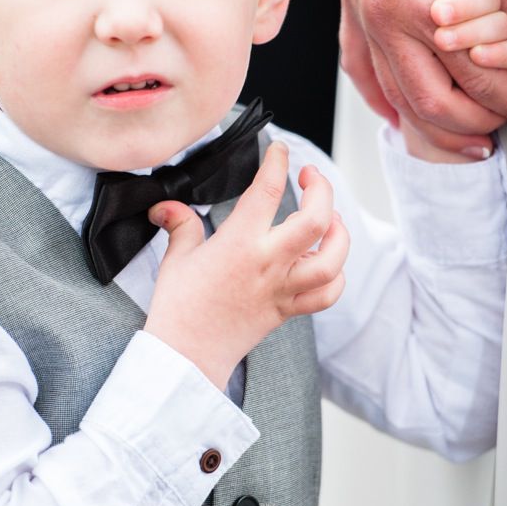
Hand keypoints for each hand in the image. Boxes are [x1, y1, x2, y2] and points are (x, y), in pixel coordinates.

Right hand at [141, 142, 350, 389]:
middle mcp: (267, 263)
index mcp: (238, 244)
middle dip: (322, 189)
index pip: (267, 191)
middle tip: (311, 176)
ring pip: (332, 259)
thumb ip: (180, 225)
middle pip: (316, 219)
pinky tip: (328, 262)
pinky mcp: (289, 309)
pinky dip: (336, 276)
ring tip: (331, 219)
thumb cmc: (178, 308)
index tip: (281, 150)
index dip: (278, 162)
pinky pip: (327, 294)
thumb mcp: (175, 258)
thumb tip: (167, 207)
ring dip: (339, 234)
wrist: (186, 355)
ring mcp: (283, 288)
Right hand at [335, 0, 506, 158]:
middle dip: (474, 125)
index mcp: (425, 3)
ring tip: (467, 138)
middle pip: (433, 104)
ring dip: (433, 126)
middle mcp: (385, 19)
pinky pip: (363, 73)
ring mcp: (361, 16)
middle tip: (504, 128)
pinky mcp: (349, 8)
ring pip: (396, 98)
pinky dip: (386, 103)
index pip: (477, 78)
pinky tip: (405, 118)